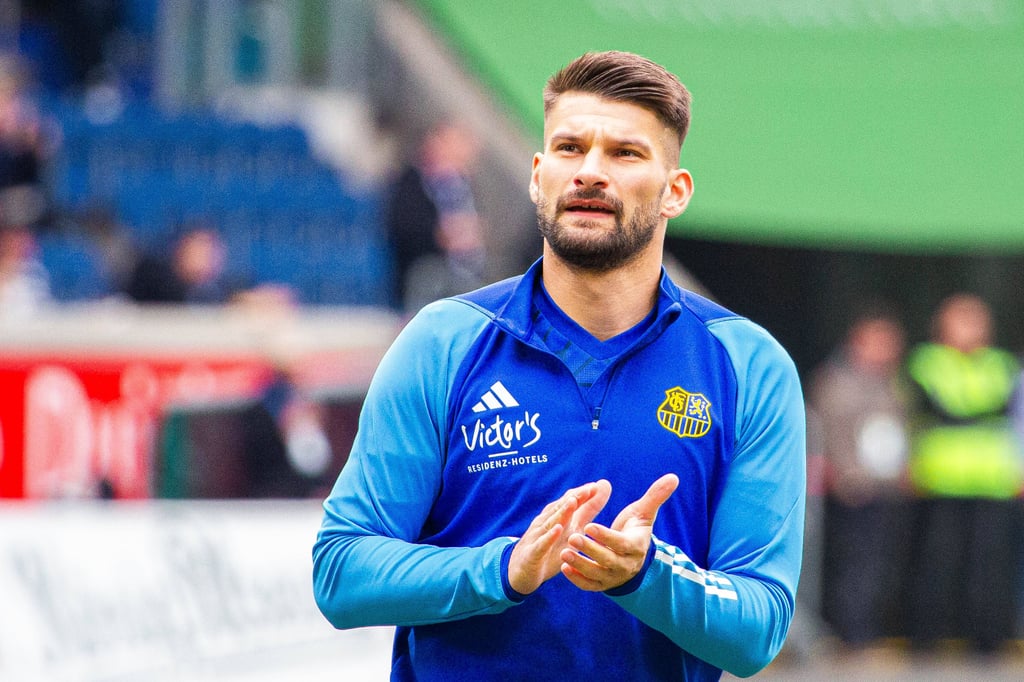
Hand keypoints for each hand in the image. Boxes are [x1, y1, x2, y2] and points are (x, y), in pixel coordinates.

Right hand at [508, 480, 611, 594]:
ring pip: (551, 523)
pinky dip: (549, 537)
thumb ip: (587, 510)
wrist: (521, 572)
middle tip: (590, 489)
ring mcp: (538, 537)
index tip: (598, 486)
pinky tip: (558, 530)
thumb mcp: (572, 529)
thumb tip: (603, 486)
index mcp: (557, 517)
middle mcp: (546, 523)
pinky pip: (541, 545)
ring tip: (573, 502)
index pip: (570, 502)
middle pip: (561, 508)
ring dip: (562, 512)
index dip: (583, 494)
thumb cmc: (550, 548)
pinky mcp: (532, 554)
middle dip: (575, 497)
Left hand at [559, 473, 678, 591]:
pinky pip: (589, 586)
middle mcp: (625, 565)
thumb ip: (656, 496)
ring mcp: (613, 577)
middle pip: (607, 560)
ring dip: (580, 565)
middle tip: (572, 538)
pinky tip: (565, 568)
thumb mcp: (645, 513)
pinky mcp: (602, 585)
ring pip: (596, 574)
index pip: (620, 544)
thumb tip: (674, 477)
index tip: (589, 526)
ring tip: (564, 552)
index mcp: (635, 546)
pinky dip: (577, 579)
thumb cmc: (636, 529)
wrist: (634, 557)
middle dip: (590, 550)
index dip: (606, 536)